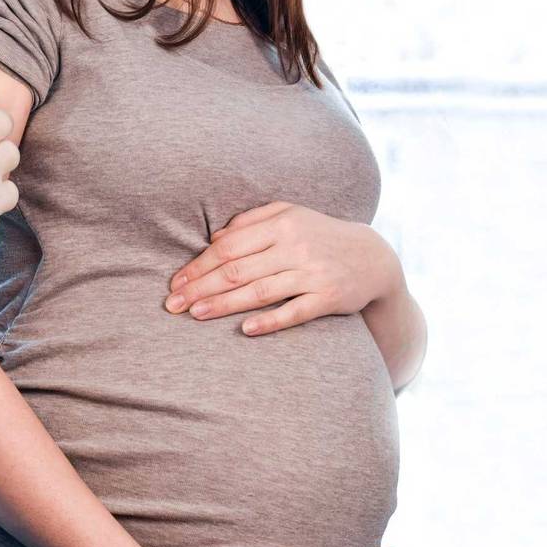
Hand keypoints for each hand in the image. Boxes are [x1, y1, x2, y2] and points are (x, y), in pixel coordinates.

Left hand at [165, 201, 403, 335]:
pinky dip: (270, 321)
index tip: (176, 283)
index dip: (198, 266)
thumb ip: (251, 221)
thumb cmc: (319, 235)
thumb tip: (214, 239)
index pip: (228, 247)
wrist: (374, 258)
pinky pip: (294, 312)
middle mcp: (295, 246)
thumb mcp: (289, 215)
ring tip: (195, 314)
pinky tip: (246, 330)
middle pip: (237, 270)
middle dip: (200, 288)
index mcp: (281, 223)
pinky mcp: (328, 297)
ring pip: (259, 291)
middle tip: (173, 304)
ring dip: (224, 304)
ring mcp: (312, 272)